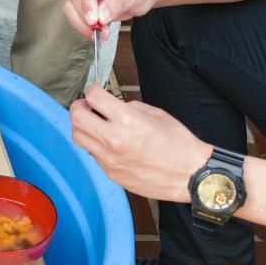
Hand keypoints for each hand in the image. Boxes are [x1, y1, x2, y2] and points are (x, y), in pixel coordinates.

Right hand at [63, 0, 157, 41]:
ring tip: (101, 32)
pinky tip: (94, 29)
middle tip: (102, 33)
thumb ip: (118, 5)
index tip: (94, 21)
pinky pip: (71, 10)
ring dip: (82, 22)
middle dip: (86, 17)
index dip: (88, 3)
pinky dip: (81, 23)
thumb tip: (101, 16)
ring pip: (70, 4)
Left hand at [68, 86, 208, 201]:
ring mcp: (109, 159)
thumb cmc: (179, 144)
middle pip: (76, 117)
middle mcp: (113, 139)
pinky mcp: (111, 173)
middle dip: (79, 106)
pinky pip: (92, 154)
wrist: (189, 175)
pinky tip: (108, 142)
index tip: (95, 91)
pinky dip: (95, 144)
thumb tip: (113, 106)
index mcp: (127, 120)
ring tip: (93, 123)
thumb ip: (130, 107)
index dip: (92, 90)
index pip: (93, 97)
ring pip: (78, 137)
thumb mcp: (156, 114)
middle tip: (86, 105)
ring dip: (82, 126)